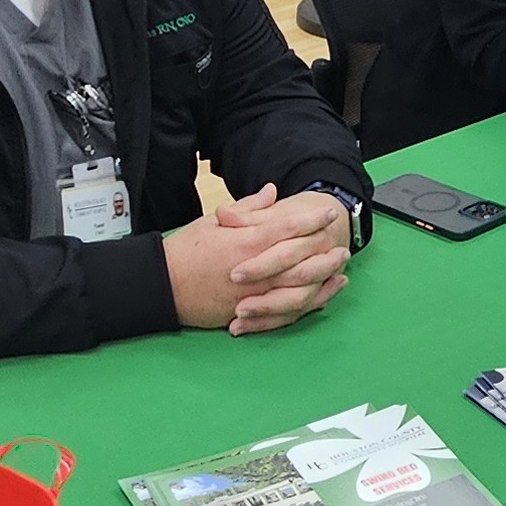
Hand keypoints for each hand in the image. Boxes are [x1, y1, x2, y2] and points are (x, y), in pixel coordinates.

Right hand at [166, 184, 347, 336]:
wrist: (162, 285)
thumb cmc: (186, 250)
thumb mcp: (214, 222)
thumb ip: (248, 208)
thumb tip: (271, 192)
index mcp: (245, 242)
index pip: (287, 228)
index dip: (311, 219)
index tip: (328, 212)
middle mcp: (254, 270)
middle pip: (300, 260)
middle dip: (324, 252)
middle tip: (343, 244)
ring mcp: (253, 295)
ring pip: (298, 289)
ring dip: (322, 279)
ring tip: (340, 271)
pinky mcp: (248, 313)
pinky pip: (284, 312)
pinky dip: (305, 304)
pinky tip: (321, 298)